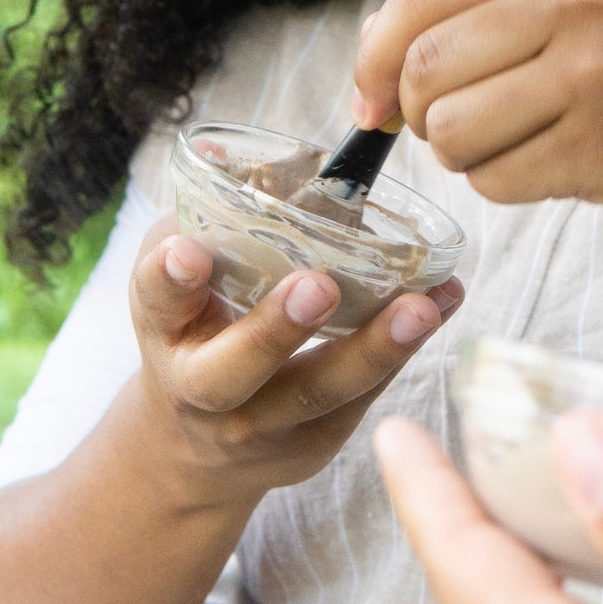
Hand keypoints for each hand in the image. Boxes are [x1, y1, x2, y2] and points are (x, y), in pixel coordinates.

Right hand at [128, 221, 462, 508]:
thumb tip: (225, 152)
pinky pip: (365, 395)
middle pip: (234, 370)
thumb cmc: (197, 332)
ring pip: (319, 392)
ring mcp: (262, 426)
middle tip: (319, 287)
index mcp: (166, 332)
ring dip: (375, 348)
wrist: (192, 451)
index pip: (156, 302)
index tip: (189, 251)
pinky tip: (445, 301)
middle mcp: (205, 390)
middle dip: (277, 330)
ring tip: (422, 306)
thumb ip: (206, 224)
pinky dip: (407, 348)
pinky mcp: (316, 442)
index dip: (170, 277)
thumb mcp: (182, 283)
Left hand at [353, 0, 602, 223]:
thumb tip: (372, 54)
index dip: (373, 55)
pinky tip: (559, 167)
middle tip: (461, 128)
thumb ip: (495, 4)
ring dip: (467, 156)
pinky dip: (509, 187)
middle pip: (423, 69)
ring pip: (451, 131)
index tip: (368, 99)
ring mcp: (594, 69)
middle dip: (421, 115)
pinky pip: (497, 181)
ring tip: (522, 143)